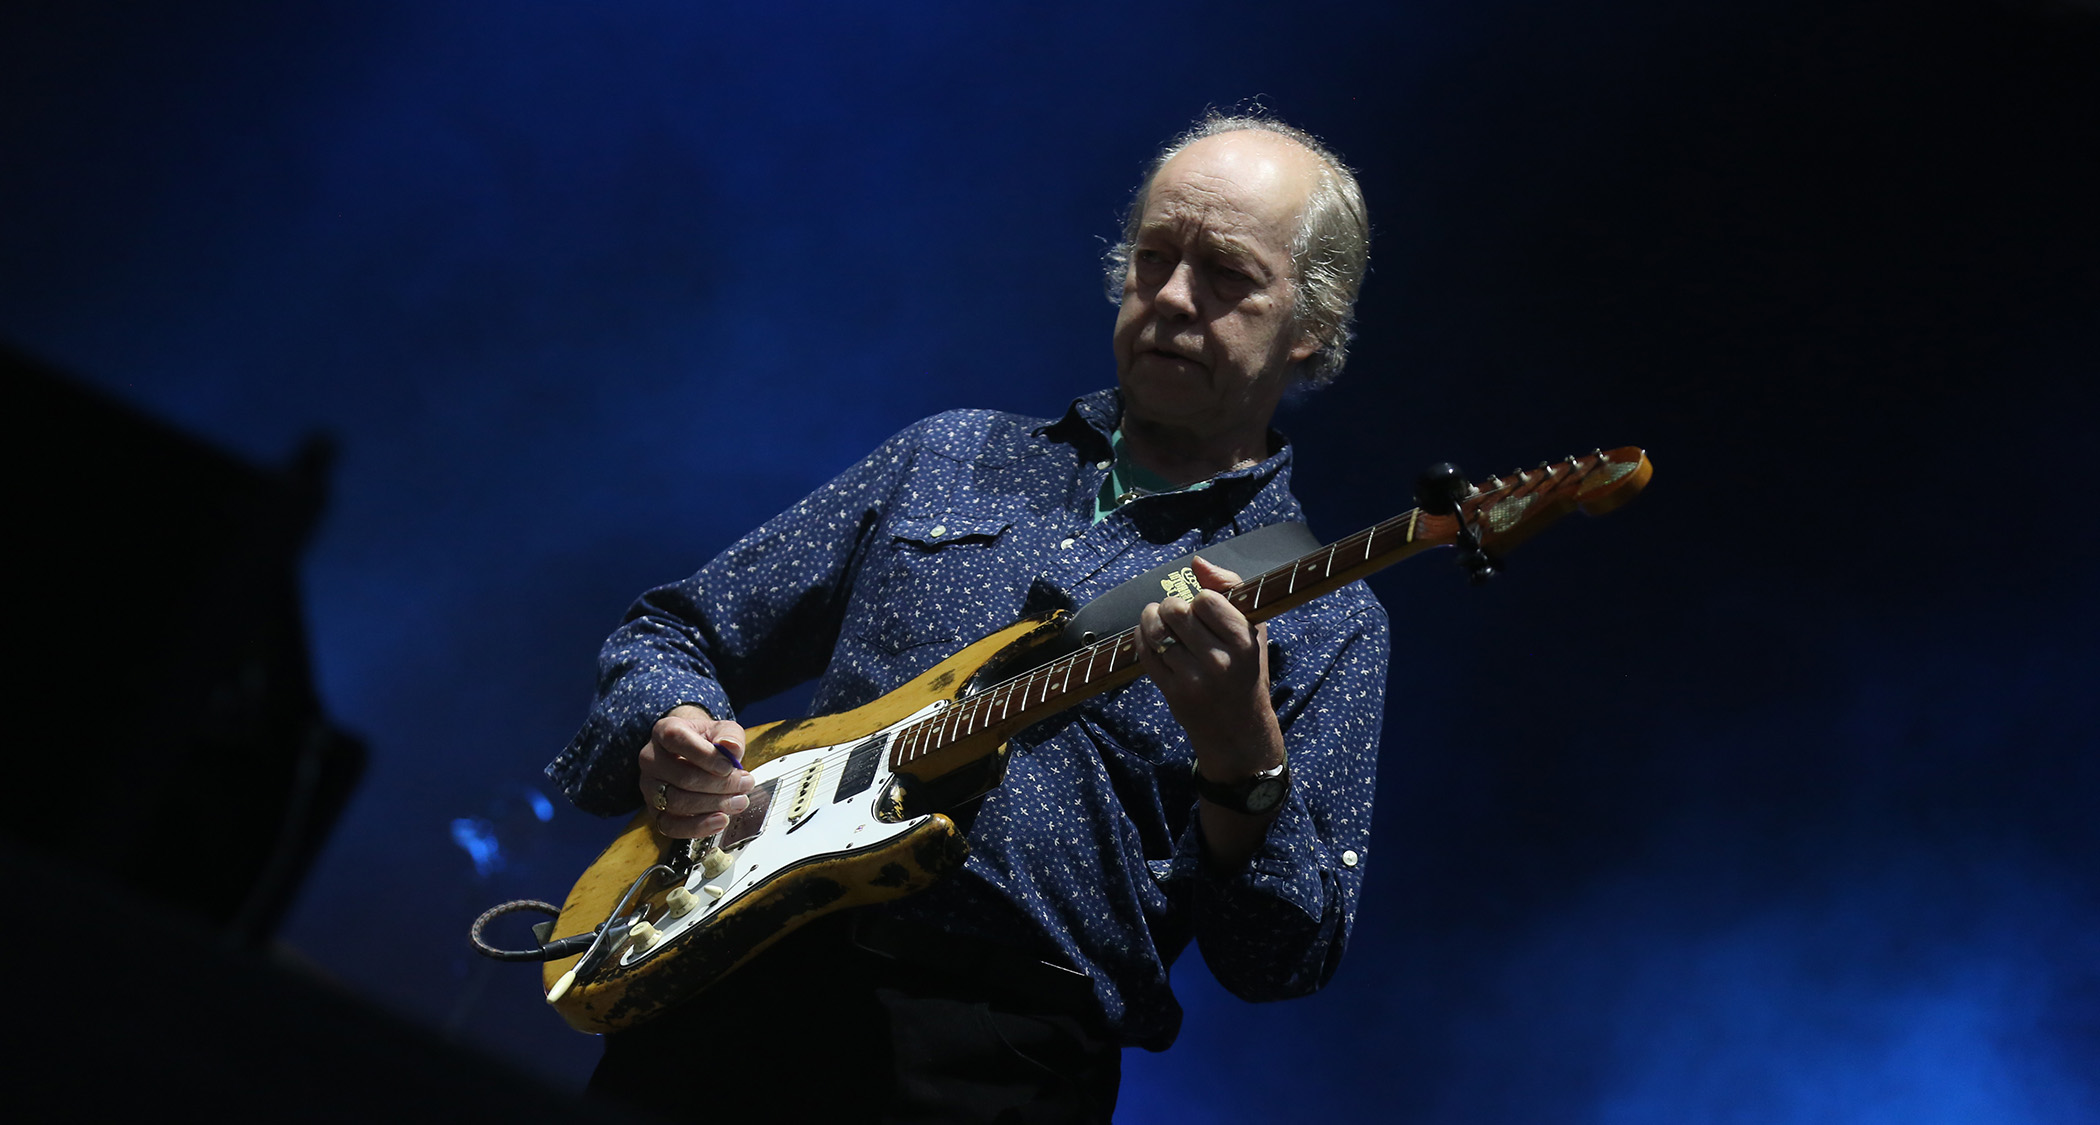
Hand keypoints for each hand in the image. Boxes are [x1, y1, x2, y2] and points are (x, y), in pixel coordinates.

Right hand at [639, 705, 753, 838]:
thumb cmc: (706, 741)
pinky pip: (670, 825)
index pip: (677, 740)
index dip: (706, 755)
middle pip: (683, 777)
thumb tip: (732, 748)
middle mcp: (651, 759)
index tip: (730, 766)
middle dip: (720, 785)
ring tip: (738, 801)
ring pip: (677, 802)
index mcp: (664, 731)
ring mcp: (650, 787)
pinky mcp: (654, 811)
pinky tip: (720, 820)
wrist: (692, 753)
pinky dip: (698, 827)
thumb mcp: (721, 729)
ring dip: (713, 805)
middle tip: (745, 784)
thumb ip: (730, 736)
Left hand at [1135, 556, 1286, 786]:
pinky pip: (1144, 653)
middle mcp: (1219, 661)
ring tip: (1162, 624)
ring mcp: (1192, 679)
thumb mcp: (1254, 630)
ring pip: (1155, 631)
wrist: (1239, 729)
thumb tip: (1197, 562)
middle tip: (1179, 615)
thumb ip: (1230, 589)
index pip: (1205, 598)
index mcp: (1243, 642)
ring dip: (1153, 621)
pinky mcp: (1172, 693)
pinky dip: (1142, 638)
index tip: (1205, 610)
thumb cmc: (1247, 670)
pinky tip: (1152, 638)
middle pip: (1175, 610)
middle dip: (1172, 607)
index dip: (1200, 599)